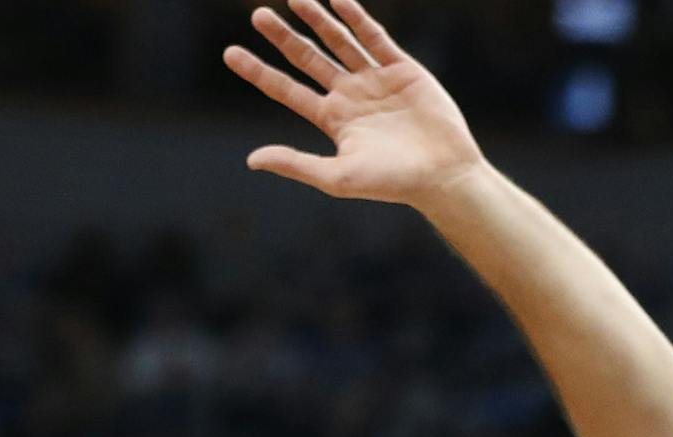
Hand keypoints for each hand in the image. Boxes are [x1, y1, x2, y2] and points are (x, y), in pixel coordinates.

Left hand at [224, 0, 485, 209]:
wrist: (443, 175)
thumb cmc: (392, 184)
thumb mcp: (337, 177)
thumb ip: (295, 164)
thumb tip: (251, 159)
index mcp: (333, 120)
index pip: (287, 90)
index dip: (259, 72)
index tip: (230, 53)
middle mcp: (350, 96)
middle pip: (309, 59)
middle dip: (283, 37)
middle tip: (258, 15)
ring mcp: (375, 80)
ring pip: (339, 41)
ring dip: (317, 19)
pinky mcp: (402, 69)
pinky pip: (375, 37)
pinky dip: (356, 18)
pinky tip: (338, 0)